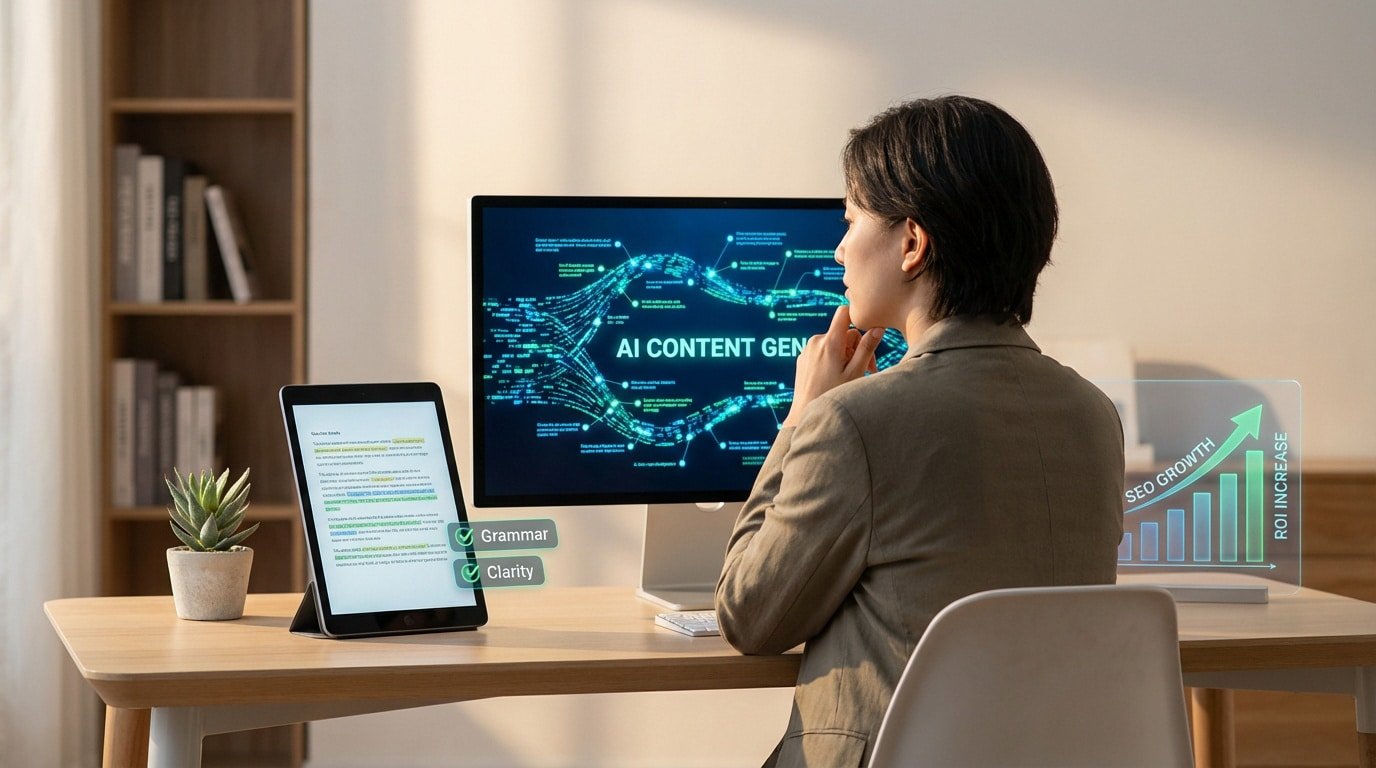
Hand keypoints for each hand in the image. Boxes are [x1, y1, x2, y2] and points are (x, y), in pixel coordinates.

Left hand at [782, 305, 882, 427]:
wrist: (804, 414)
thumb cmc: (832, 395)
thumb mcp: (855, 373)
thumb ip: (867, 349)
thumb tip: (878, 328)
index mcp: (830, 342)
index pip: (844, 313)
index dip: (856, 317)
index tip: (866, 330)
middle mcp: (816, 341)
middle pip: (843, 333)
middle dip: (856, 348)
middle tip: (867, 370)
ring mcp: (807, 350)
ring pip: (833, 343)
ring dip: (845, 355)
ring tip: (850, 377)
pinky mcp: (803, 359)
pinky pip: (822, 352)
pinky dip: (832, 360)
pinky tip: (835, 378)